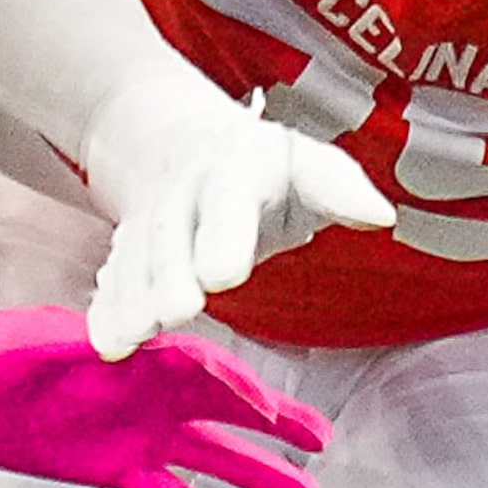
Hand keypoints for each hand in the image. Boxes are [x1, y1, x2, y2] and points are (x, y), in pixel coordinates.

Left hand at [0, 303, 328, 487]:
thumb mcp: (35, 341)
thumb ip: (78, 346)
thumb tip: (111, 348)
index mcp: (143, 356)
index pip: (207, 375)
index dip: (243, 396)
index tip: (281, 416)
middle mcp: (153, 393)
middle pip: (228, 413)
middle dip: (279, 427)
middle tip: (327, 444)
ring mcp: (138, 433)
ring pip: (211, 458)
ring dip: (255, 475)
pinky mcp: (113, 469)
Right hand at [79, 72, 394, 359]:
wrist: (181, 143)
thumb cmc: (267, 170)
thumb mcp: (308, 165)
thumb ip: (341, 190)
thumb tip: (381, 216)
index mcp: (236, 169)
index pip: (229, 200)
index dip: (224, 236)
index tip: (224, 276)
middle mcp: (184, 194)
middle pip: (172, 236)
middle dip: (171, 275)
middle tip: (177, 311)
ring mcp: (147, 223)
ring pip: (135, 261)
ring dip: (132, 299)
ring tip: (132, 336)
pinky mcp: (123, 252)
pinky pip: (110, 280)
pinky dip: (105, 311)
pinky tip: (107, 343)